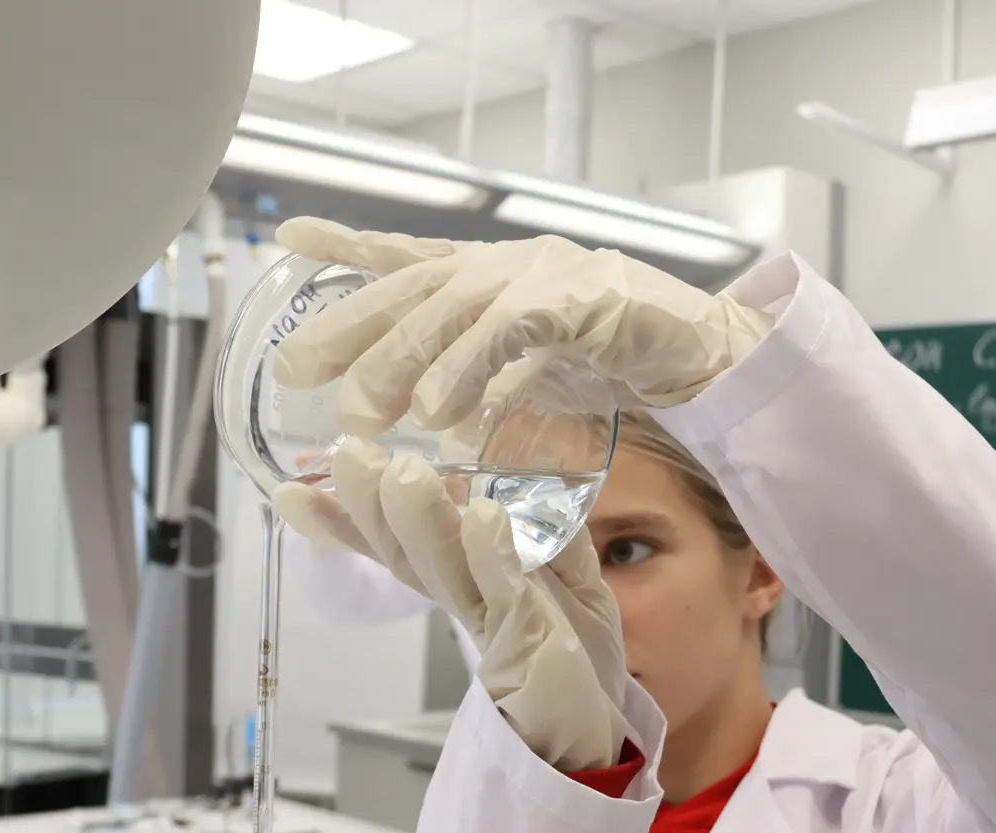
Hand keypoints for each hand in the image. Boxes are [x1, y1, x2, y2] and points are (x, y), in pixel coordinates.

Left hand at [272, 217, 773, 436]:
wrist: (707, 355)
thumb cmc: (618, 365)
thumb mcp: (530, 374)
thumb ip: (481, 390)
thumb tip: (431, 430)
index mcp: (493, 275)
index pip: (409, 254)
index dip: (348, 245)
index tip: (288, 238)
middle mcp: (511, 262)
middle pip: (414, 286)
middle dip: (350, 326)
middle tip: (295, 371)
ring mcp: (547, 272)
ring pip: (456, 309)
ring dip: (403, 362)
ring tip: (364, 412)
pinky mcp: (585, 297)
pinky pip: (514, 332)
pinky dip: (473, 371)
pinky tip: (442, 413)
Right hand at [275, 438, 628, 772]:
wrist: (598, 737)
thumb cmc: (576, 658)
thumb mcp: (568, 583)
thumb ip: (548, 538)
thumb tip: (505, 492)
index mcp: (466, 585)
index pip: (399, 547)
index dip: (349, 522)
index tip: (293, 492)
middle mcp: (469, 603)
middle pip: (410, 555)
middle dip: (376, 508)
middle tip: (346, 457)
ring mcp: (498, 625)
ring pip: (450, 571)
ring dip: (425, 523)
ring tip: (402, 475)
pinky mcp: (532, 645)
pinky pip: (510, 595)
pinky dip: (493, 556)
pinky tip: (482, 515)